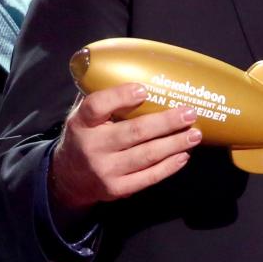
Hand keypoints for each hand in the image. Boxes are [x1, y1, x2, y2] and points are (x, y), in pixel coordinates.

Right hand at [49, 83, 200, 227]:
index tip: (144, 90)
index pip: (96, 106)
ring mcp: (104, 171)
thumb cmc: (86, 136)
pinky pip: (147, 177)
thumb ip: (104, 98)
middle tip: (189, 113)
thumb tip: (139, 71)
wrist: (68, 179)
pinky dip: (168, 166)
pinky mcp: (116, 189)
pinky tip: (183, 155)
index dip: (120, 97)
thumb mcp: (84, 115)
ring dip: (174, 143)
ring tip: (194, 134)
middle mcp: (91, 147)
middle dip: (166, 122)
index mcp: (82, 123)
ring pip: (146, 155)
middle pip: (134, 132)